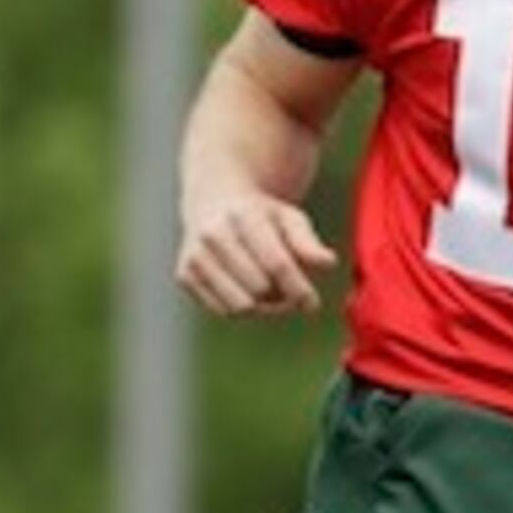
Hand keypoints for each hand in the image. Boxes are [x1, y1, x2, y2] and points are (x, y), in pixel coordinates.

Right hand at [176, 188, 336, 315]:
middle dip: (282, 297)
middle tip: (289, 289)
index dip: (299, 288)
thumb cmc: (262, 215)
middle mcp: (213, 234)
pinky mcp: (184, 274)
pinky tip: (246, 289)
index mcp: (244, 216)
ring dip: (262, 307)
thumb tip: (327, 262)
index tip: (312, 304)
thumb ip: (308, 243)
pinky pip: (222, 310)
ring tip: (270, 290)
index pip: (276, 263)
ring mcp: (195, 255)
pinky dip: (241, 307)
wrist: (214, 202)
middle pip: (260, 289)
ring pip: (240, 305)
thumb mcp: (290, 219)